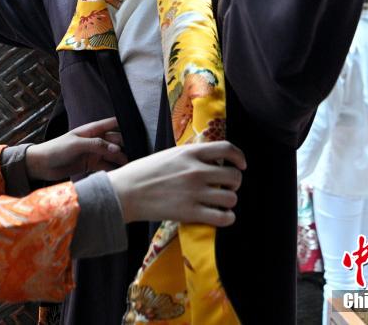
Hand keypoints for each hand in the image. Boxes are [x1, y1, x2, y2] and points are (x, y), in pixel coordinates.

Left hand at [25, 117, 128, 181]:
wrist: (42, 165)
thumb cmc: (56, 149)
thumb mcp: (77, 144)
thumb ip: (97, 145)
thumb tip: (116, 148)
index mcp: (92, 130)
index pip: (112, 124)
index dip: (125, 125)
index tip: (139, 130)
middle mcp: (95, 140)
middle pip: (116, 141)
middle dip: (126, 146)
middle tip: (137, 153)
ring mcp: (93, 152)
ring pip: (112, 154)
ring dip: (121, 159)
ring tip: (131, 166)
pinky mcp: (90, 165)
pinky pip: (106, 165)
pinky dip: (113, 168)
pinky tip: (121, 173)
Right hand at [108, 141, 245, 225]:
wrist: (126, 192)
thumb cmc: (144, 172)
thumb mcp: (169, 155)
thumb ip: (191, 156)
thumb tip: (210, 160)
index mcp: (190, 153)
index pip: (227, 149)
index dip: (239, 157)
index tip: (241, 165)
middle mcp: (196, 171)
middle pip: (234, 176)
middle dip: (234, 183)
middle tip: (226, 187)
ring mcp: (194, 192)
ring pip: (231, 198)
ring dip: (229, 201)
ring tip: (219, 203)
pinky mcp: (191, 212)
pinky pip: (223, 217)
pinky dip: (226, 218)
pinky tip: (219, 216)